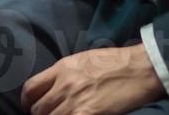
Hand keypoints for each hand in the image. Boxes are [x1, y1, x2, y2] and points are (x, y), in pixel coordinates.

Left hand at [20, 43, 164, 114]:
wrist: (140, 68)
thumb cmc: (116, 62)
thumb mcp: (84, 59)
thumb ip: (66, 72)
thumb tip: (55, 86)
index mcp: (62, 68)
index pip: (30, 88)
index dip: (28, 101)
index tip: (31, 107)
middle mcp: (64, 84)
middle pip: (38, 108)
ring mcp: (75, 100)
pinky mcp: (87, 113)